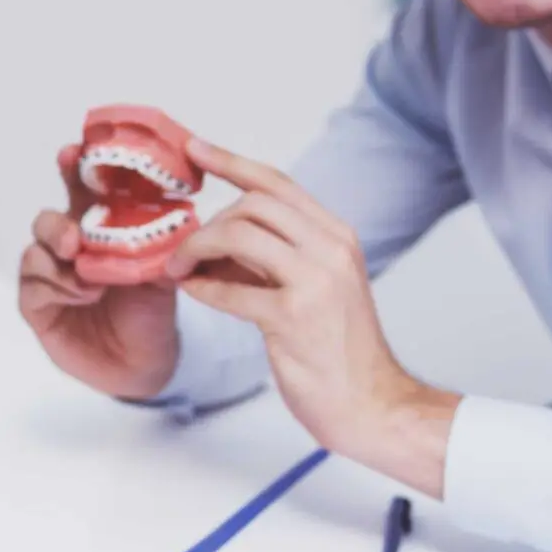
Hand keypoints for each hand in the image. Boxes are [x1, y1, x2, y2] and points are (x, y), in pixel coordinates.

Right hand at [16, 143, 181, 398]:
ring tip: (88, 276)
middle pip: (50, 217)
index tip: (75, 151)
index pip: (82, 190)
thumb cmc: (150, 311)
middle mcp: (69, 245)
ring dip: (60, 258)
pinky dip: (57, 285)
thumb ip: (165, 246)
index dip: (75, 167)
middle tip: (74, 234)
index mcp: (98, 227)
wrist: (143, 364)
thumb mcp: (164, 273)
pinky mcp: (37, 303)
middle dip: (58, 219)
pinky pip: (33, 283)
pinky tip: (81, 294)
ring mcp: (50, 273)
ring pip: (37, 247)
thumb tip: (183, 220)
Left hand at [166, 138, 459, 496]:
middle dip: (207, 222)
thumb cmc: (339, 350)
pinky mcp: (293, 318)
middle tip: (182, 248)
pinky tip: (192, 290)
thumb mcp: (317, 286)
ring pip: (237, 236)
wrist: (371, 404)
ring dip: (197, 250)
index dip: (231, 162)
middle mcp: (331, 250)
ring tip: (180, 269)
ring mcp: (315, 282)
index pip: (278, 184)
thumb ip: (274, 256)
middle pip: (252, 205)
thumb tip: (216, 238)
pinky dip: (202, 287)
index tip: (194, 147)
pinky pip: (229, 290)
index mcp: (338, 236)